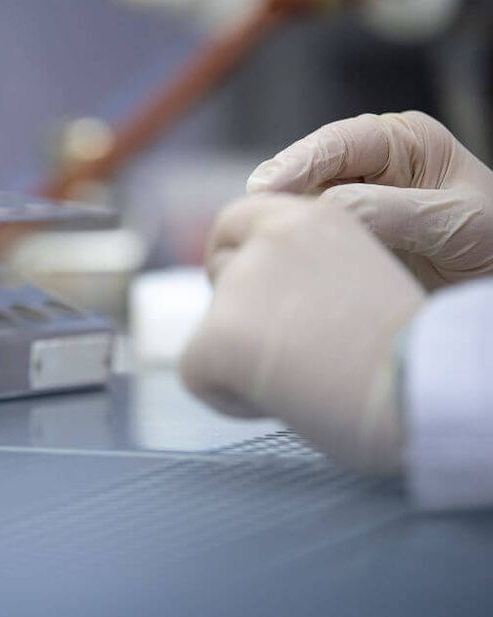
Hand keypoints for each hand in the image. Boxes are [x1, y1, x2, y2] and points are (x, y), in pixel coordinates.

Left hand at [180, 194, 424, 472]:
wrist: (420, 389)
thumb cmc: (404, 352)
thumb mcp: (356, 279)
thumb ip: (306, 271)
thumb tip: (260, 300)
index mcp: (312, 215)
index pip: (238, 217)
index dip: (234, 255)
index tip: (241, 288)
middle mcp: (269, 237)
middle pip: (217, 267)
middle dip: (232, 307)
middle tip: (281, 349)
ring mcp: (238, 282)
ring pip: (209, 329)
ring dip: (240, 359)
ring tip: (304, 377)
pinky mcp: (216, 332)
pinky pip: (196, 375)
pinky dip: (227, 398)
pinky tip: (282, 401)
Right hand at [246, 111, 492, 289]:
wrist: (488, 292)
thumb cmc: (492, 243)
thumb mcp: (450, 220)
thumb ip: (389, 210)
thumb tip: (322, 207)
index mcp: (401, 141)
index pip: (335, 142)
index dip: (295, 163)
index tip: (264, 189)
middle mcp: (367, 167)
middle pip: (302, 172)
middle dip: (276, 195)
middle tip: (249, 222)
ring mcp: (349, 203)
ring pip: (294, 207)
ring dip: (277, 224)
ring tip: (253, 244)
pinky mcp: (337, 238)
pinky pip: (300, 239)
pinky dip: (285, 249)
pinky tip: (271, 262)